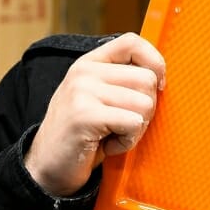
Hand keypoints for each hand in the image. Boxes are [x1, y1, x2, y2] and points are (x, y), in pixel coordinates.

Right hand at [24, 33, 165, 196]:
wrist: (47, 167)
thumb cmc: (84, 134)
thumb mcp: (101, 98)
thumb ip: (124, 81)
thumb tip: (162, 76)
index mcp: (90, 63)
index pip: (132, 42)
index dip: (155, 62)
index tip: (157, 86)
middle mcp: (84, 72)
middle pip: (148, 79)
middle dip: (147, 108)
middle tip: (123, 124)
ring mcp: (82, 92)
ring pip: (145, 104)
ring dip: (136, 128)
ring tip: (111, 134)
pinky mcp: (84, 115)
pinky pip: (133, 123)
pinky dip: (127, 141)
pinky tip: (107, 145)